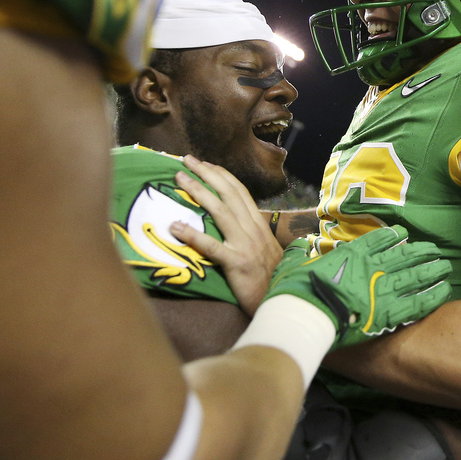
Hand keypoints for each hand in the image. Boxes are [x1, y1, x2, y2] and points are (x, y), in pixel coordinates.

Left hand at [169, 155, 282, 314]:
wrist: (285, 300)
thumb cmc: (272, 280)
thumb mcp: (265, 251)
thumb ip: (251, 236)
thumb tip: (235, 226)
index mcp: (258, 225)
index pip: (240, 192)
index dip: (222, 175)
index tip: (205, 163)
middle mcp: (253, 230)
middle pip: (228, 194)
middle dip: (207, 173)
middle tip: (187, 159)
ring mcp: (245, 245)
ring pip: (220, 211)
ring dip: (198, 191)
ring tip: (179, 179)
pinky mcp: (237, 263)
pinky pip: (212, 246)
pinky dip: (193, 235)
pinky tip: (175, 227)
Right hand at [265, 225, 451, 348]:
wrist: (305, 316)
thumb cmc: (296, 291)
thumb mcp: (291, 264)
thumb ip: (298, 252)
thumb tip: (298, 245)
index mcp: (351, 254)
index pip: (379, 239)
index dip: (394, 236)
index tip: (404, 235)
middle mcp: (373, 267)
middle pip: (405, 255)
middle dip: (421, 251)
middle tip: (435, 250)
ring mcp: (383, 289)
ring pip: (416, 275)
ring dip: (432, 269)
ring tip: (445, 266)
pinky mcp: (389, 313)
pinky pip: (418, 303)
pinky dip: (432, 296)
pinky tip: (444, 291)